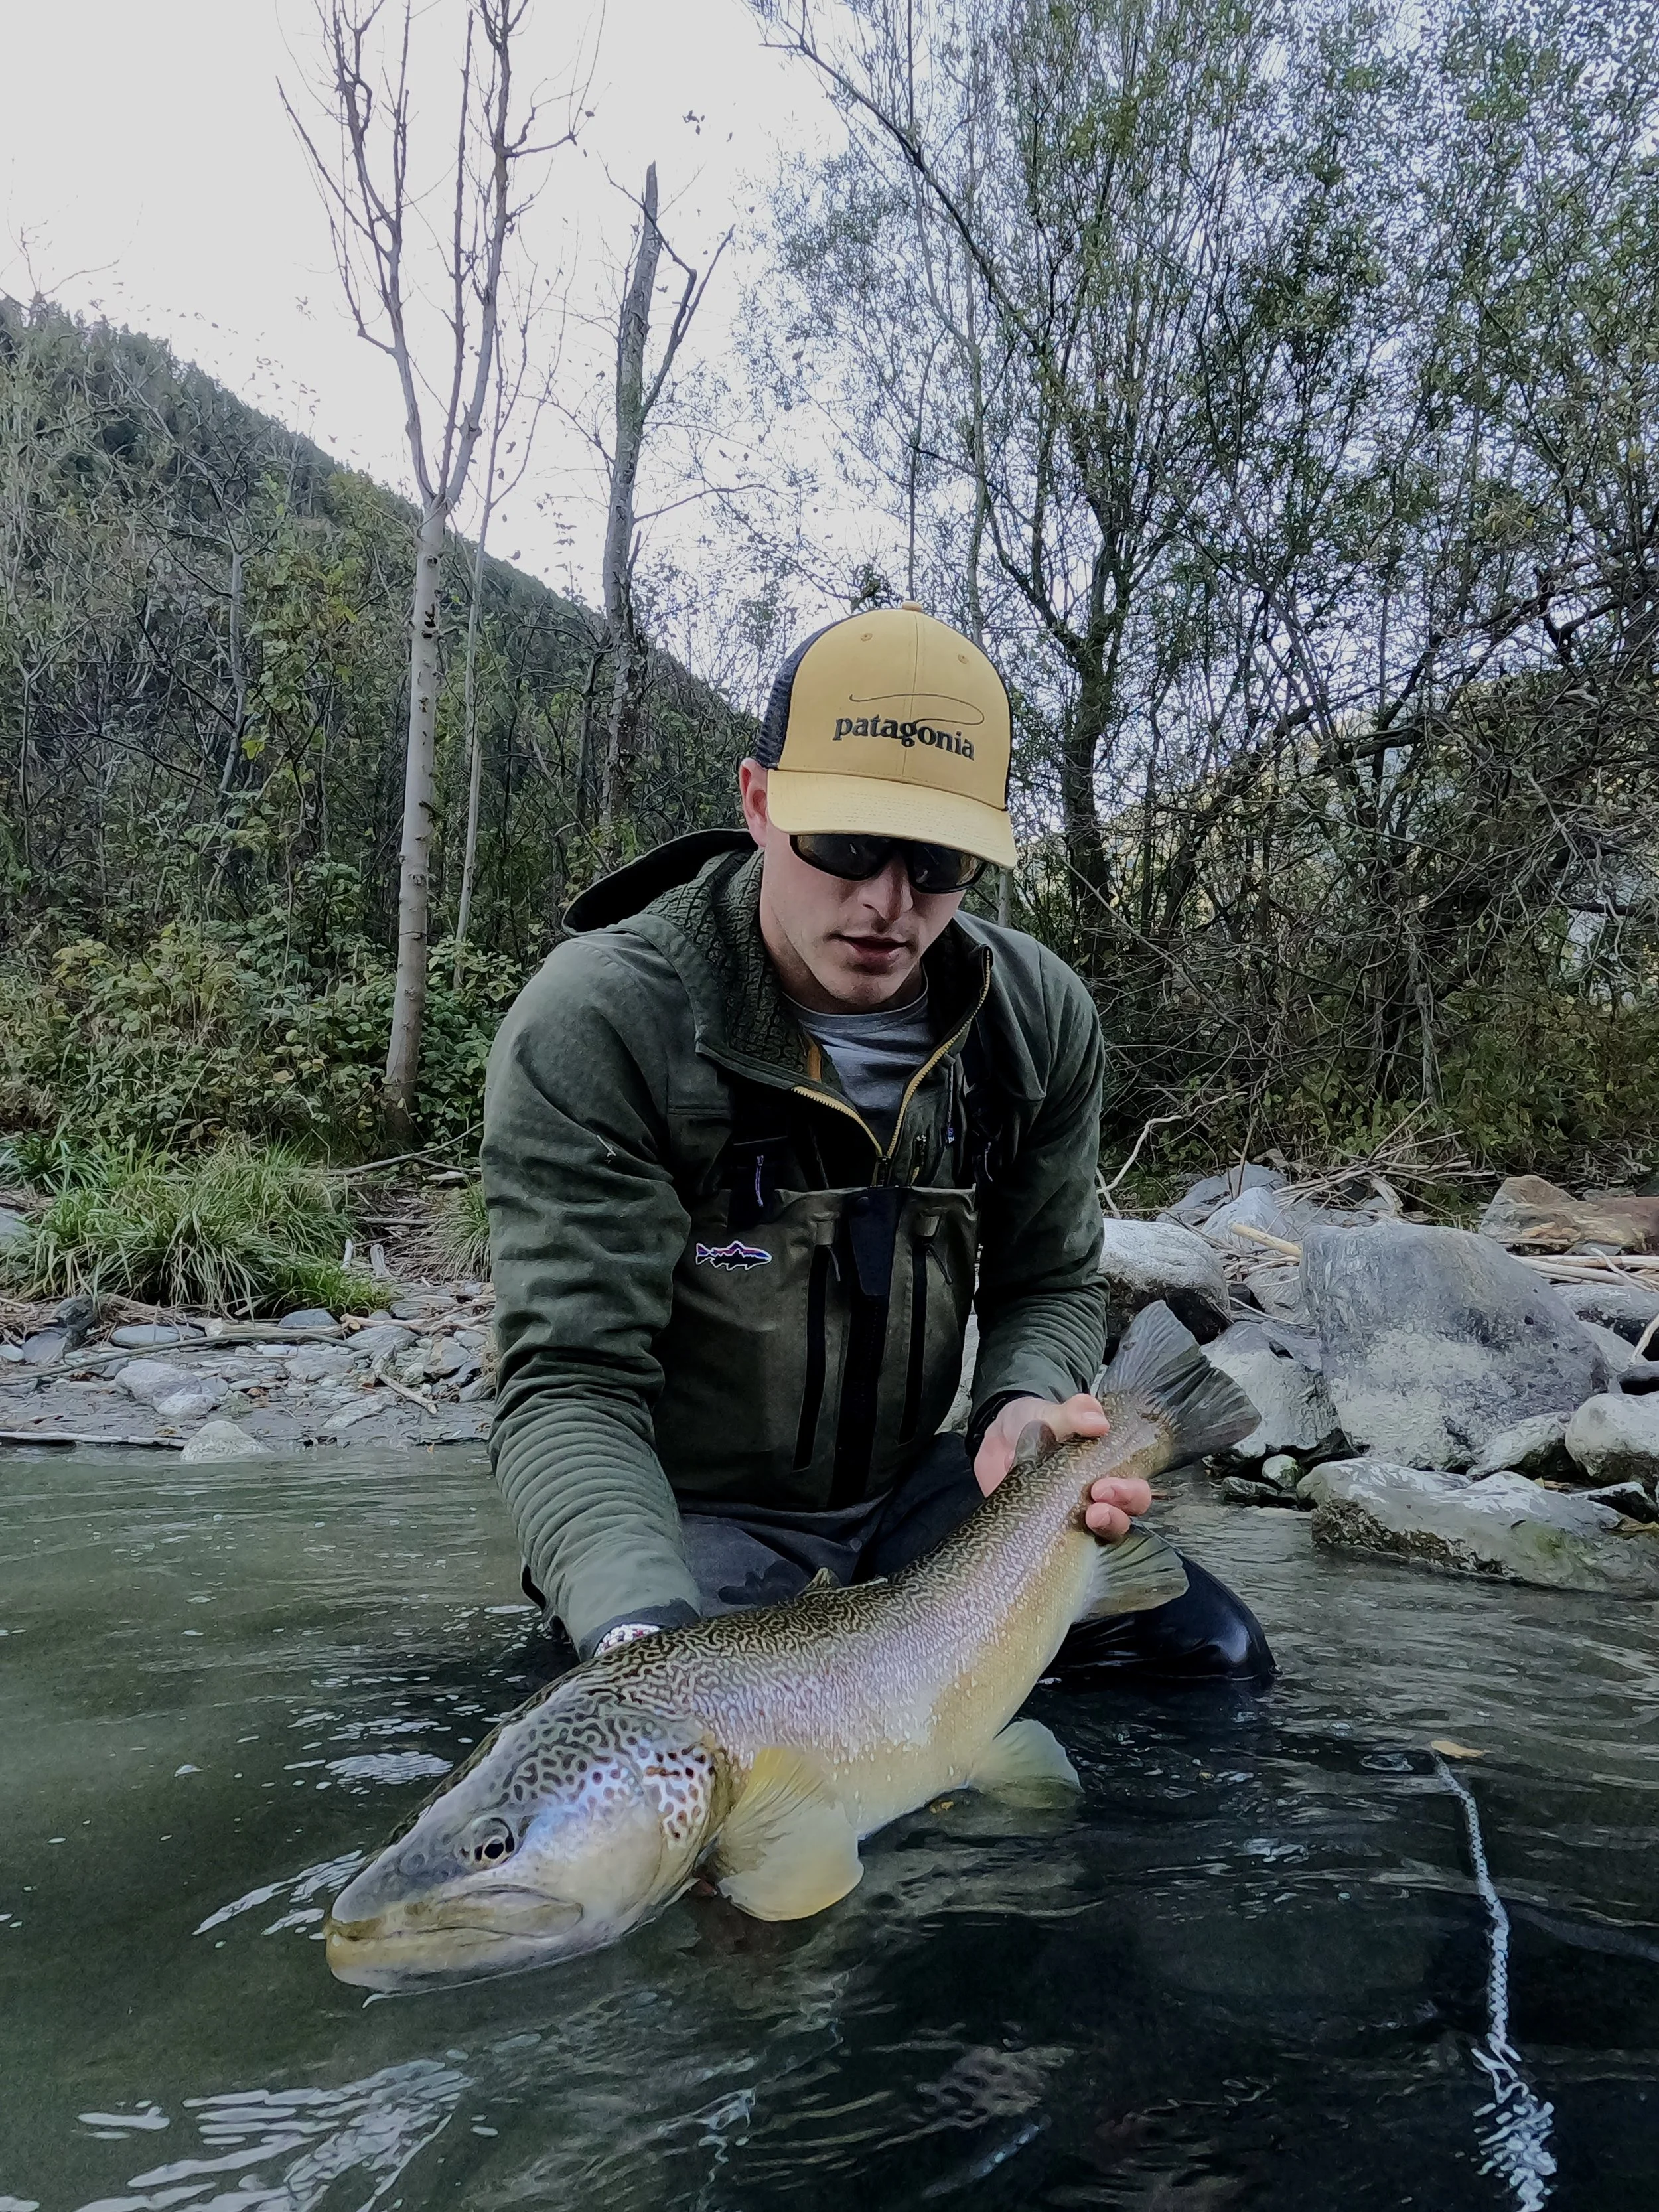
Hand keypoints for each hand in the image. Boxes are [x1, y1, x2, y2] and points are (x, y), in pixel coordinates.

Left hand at [972, 1392, 1150, 1540]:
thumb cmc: (1035, 1424)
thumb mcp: (1049, 1412)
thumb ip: (1074, 1413)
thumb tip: (1098, 1422)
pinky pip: (1053, 1553)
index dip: (1129, 1495)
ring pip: (1095, 1542)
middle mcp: (1093, 1502)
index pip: (1135, 1494)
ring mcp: (1068, 1523)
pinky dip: (1052, 1550)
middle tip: (1094, 1509)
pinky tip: (1039, 1540)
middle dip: (1115, 1519)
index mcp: (1105, 1473)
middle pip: (1122, 1523)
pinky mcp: (1040, 1535)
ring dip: (1093, 1534)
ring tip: (1082, 1522)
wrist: (997, 1440)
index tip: (1102, 1487)